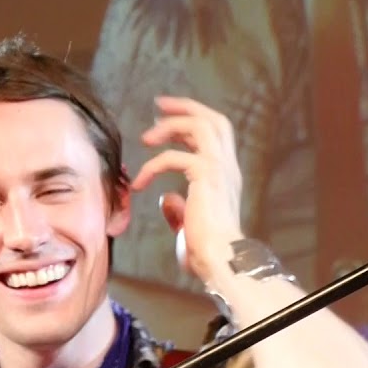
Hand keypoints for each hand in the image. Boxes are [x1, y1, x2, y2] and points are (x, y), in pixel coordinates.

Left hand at [131, 96, 244, 283]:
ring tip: (146, 139)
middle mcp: (228, 168)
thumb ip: (179, 209)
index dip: (193, 120)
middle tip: (159, 106)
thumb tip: (166, 199)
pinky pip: (174, 157)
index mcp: (227, 177)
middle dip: (186, 108)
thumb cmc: (206, 252)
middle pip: (214, 120)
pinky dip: (153, 166)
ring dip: (170, 126)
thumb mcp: (189, 226)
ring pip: (200, 126)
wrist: (219, 261)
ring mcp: (220, 169)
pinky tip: (139, 183)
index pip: (216, 135)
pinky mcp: (206, 175)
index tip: (166, 117)